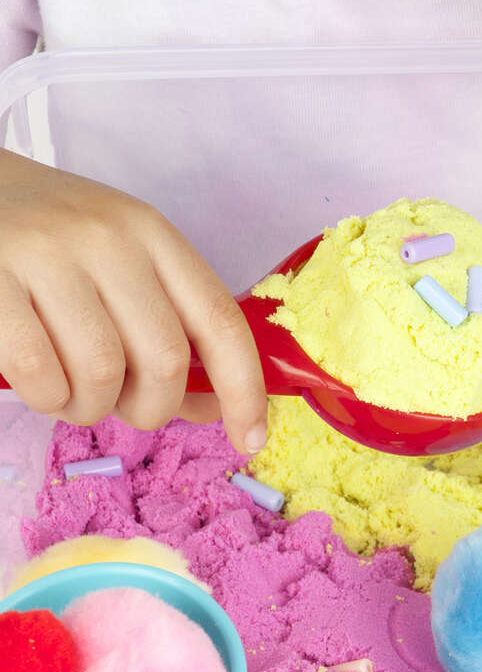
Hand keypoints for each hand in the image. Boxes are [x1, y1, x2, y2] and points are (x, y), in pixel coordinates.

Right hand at [0, 149, 266, 452]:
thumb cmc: (54, 242)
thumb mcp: (122, 266)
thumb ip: (168, 329)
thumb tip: (213, 407)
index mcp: (153, 234)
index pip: (220, 320)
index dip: (245, 388)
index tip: (251, 437)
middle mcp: (109, 238)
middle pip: (166, 359)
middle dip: (153, 408)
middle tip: (126, 407)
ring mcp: (47, 254)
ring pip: (104, 373)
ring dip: (93, 408)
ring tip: (74, 394)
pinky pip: (40, 374)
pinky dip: (48, 400)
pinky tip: (42, 385)